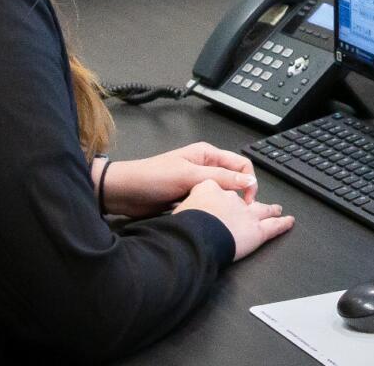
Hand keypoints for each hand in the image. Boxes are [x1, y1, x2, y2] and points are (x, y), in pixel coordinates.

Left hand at [101, 142, 257, 217]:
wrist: (124, 193)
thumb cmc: (152, 178)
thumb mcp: (189, 176)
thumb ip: (220, 178)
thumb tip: (249, 181)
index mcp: (207, 154)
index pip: (241, 165)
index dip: (249, 182)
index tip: (247, 202)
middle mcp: (205, 167)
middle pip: (233, 180)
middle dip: (238, 195)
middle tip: (236, 213)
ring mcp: (196, 183)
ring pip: (221, 194)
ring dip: (223, 204)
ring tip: (221, 217)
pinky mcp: (189, 197)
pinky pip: (208, 203)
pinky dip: (211, 210)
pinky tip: (209, 218)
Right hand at [174, 178, 293, 260]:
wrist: (195, 235)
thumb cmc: (184, 224)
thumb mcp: (178, 207)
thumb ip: (185, 206)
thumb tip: (180, 212)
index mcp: (209, 187)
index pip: (218, 187)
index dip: (218, 197)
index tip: (216, 204)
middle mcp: (231, 197)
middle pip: (241, 197)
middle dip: (247, 201)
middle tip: (250, 204)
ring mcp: (246, 212)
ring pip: (262, 209)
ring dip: (270, 209)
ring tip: (277, 208)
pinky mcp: (256, 230)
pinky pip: (274, 226)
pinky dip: (283, 224)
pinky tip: (289, 222)